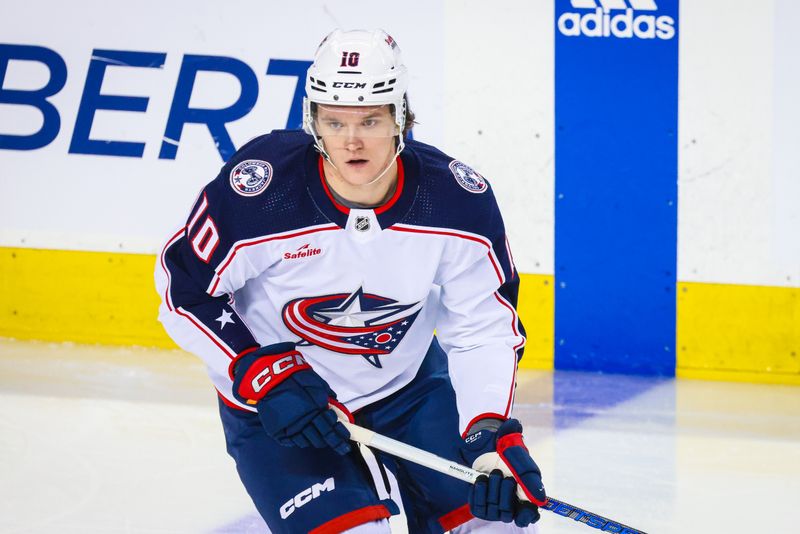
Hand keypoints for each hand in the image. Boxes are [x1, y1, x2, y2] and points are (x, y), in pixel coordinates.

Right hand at [230, 342, 350, 454]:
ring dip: (317, 441)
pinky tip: (305, 438)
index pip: (332, 428)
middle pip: (322, 438)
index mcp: (316, 410)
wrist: (271, 377)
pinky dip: (300, 441)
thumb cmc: (295, 377)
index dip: (341, 436)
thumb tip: (336, 406)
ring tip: (321, 440)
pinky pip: (293, 442)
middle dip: (333, 442)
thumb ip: (327, 397)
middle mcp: (305, 422)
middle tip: (340, 447)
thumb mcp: (316, 384)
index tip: (346, 440)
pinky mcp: (279, 431)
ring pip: (308, 442)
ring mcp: (291, 428)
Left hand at [460, 418, 545, 526]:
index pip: (527, 516)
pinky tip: (480, 479)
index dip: (526, 514)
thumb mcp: (519, 457)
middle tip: (500, 473)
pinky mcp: (478, 505)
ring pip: (492, 510)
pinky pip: (477, 507)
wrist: (482, 441)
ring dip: (490, 488)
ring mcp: (493, 506)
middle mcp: (509, 504)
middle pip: (507, 513)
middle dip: (504, 491)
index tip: (524, 505)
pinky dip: (478, 491)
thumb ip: (530, 476)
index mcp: (524, 494)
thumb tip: (540, 499)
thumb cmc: (504, 449)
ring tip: (489, 473)